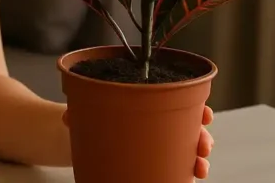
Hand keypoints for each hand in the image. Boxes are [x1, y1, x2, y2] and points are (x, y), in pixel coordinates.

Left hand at [62, 104, 213, 177]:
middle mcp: (160, 119)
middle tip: (202, 146)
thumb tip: (69, 117)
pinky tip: (192, 177)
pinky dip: (188, 171)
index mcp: (149, 99)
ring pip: (189, 148)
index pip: (180, 99)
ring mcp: (161, 141)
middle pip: (191, 125)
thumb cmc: (94, 114)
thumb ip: (80, 112)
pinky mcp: (157, 161)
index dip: (197, 105)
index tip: (205, 114)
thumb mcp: (87, 108)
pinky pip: (178, 166)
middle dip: (202, 135)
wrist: (85, 135)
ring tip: (199, 167)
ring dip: (198, 157)